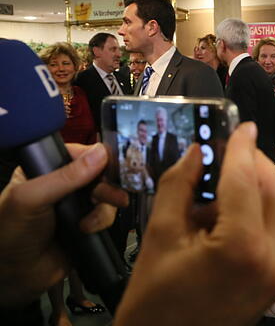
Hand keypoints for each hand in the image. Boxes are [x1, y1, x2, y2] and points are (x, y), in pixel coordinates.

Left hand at [0, 143, 126, 307]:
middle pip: (100, 174)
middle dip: (107, 185)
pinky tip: (86, 229)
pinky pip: (108, 215)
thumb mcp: (31, 198)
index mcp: (45, 169)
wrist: (14, 275)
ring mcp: (76, 205)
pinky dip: (102, 222)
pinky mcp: (88, 224)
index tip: (110, 166)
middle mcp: (63, 185)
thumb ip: (65, 176)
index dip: (98, 158)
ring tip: (91, 220)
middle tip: (110, 195)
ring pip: (107, 195)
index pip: (81, 154)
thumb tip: (99, 154)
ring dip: (104, 207)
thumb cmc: (9, 234)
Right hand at [115, 122, 274, 325]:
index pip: (246, 179)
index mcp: (242, 247)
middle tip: (226, 150)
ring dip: (257, 185)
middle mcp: (273, 258)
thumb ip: (179, 186)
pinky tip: (229, 209)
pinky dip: (258, 210)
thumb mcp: (159, 237)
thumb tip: (197, 151)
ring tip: (220, 181)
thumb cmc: (154, 303)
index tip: (238, 125)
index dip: (240, 147)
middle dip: (253, 163)